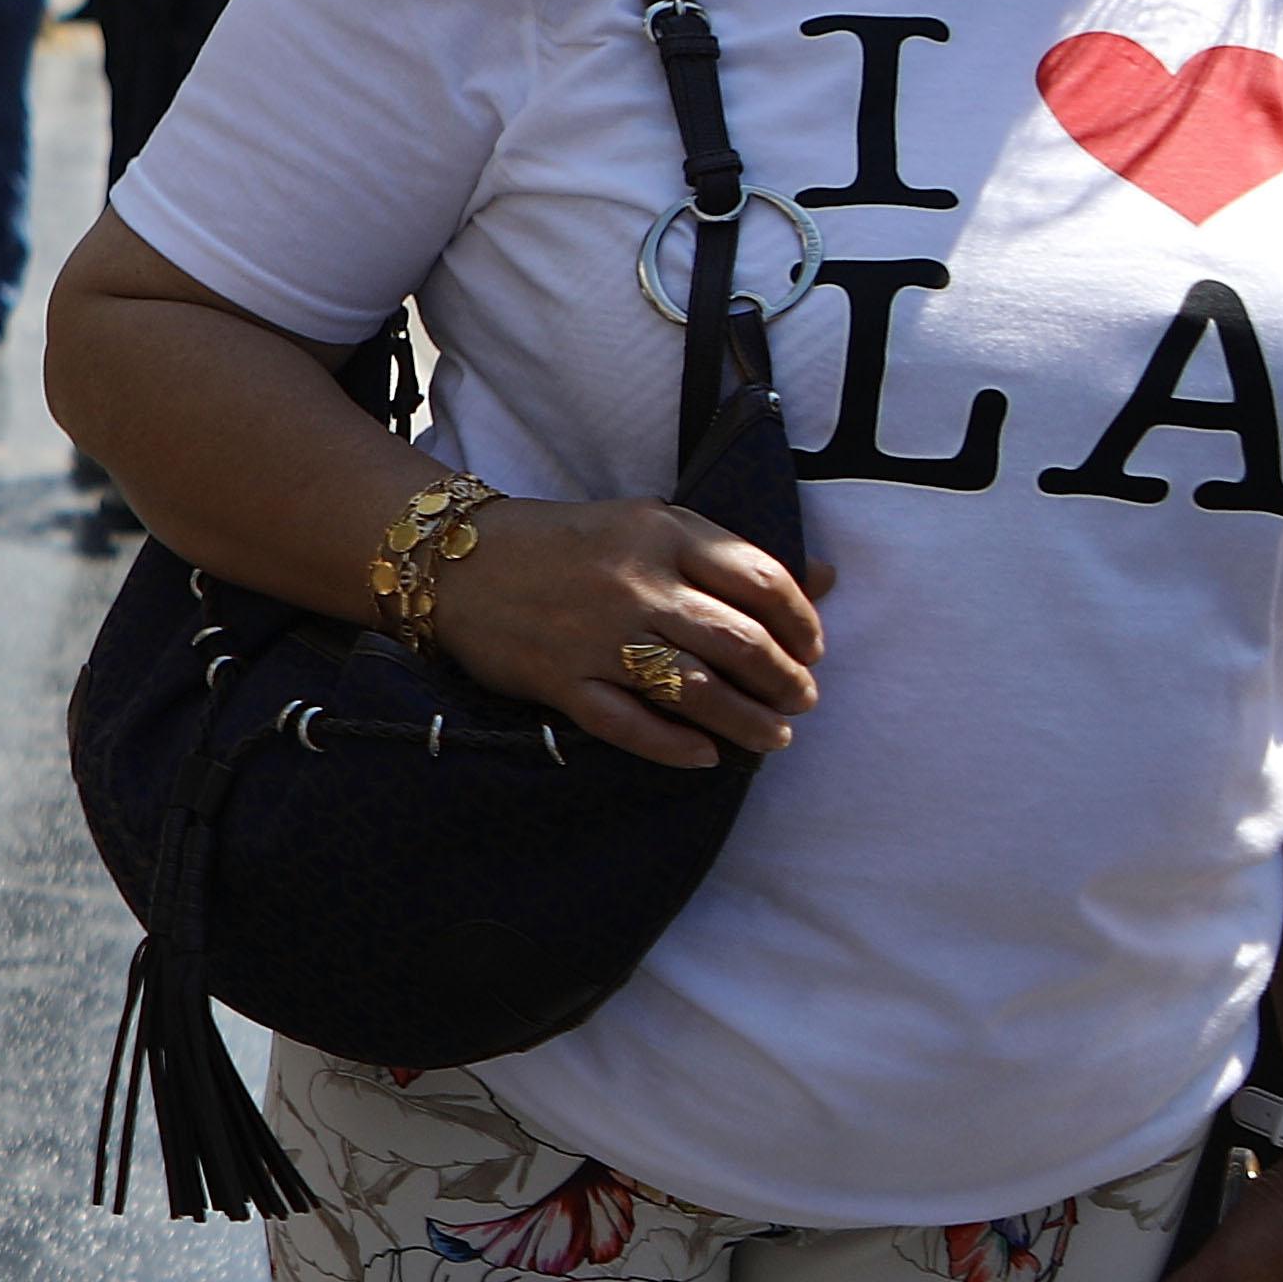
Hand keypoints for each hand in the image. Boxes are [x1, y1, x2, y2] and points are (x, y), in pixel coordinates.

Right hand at [423, 496, 820, 768]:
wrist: (456, 560)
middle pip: (739, 641)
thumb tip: (826, 578)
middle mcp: (636, 583)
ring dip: (746, 721)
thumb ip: (730, 554)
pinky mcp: (559, 680)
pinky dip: (672, 745)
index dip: (801, 621)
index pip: (762, 580)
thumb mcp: (651, 524)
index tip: (812, 648)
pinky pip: (627, 723)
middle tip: (801, 700)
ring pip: (694, 688)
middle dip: (784, 678)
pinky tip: (704, 757)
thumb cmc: (566, 543)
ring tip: (772, 738)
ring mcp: (596, 636)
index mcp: (664, 533)